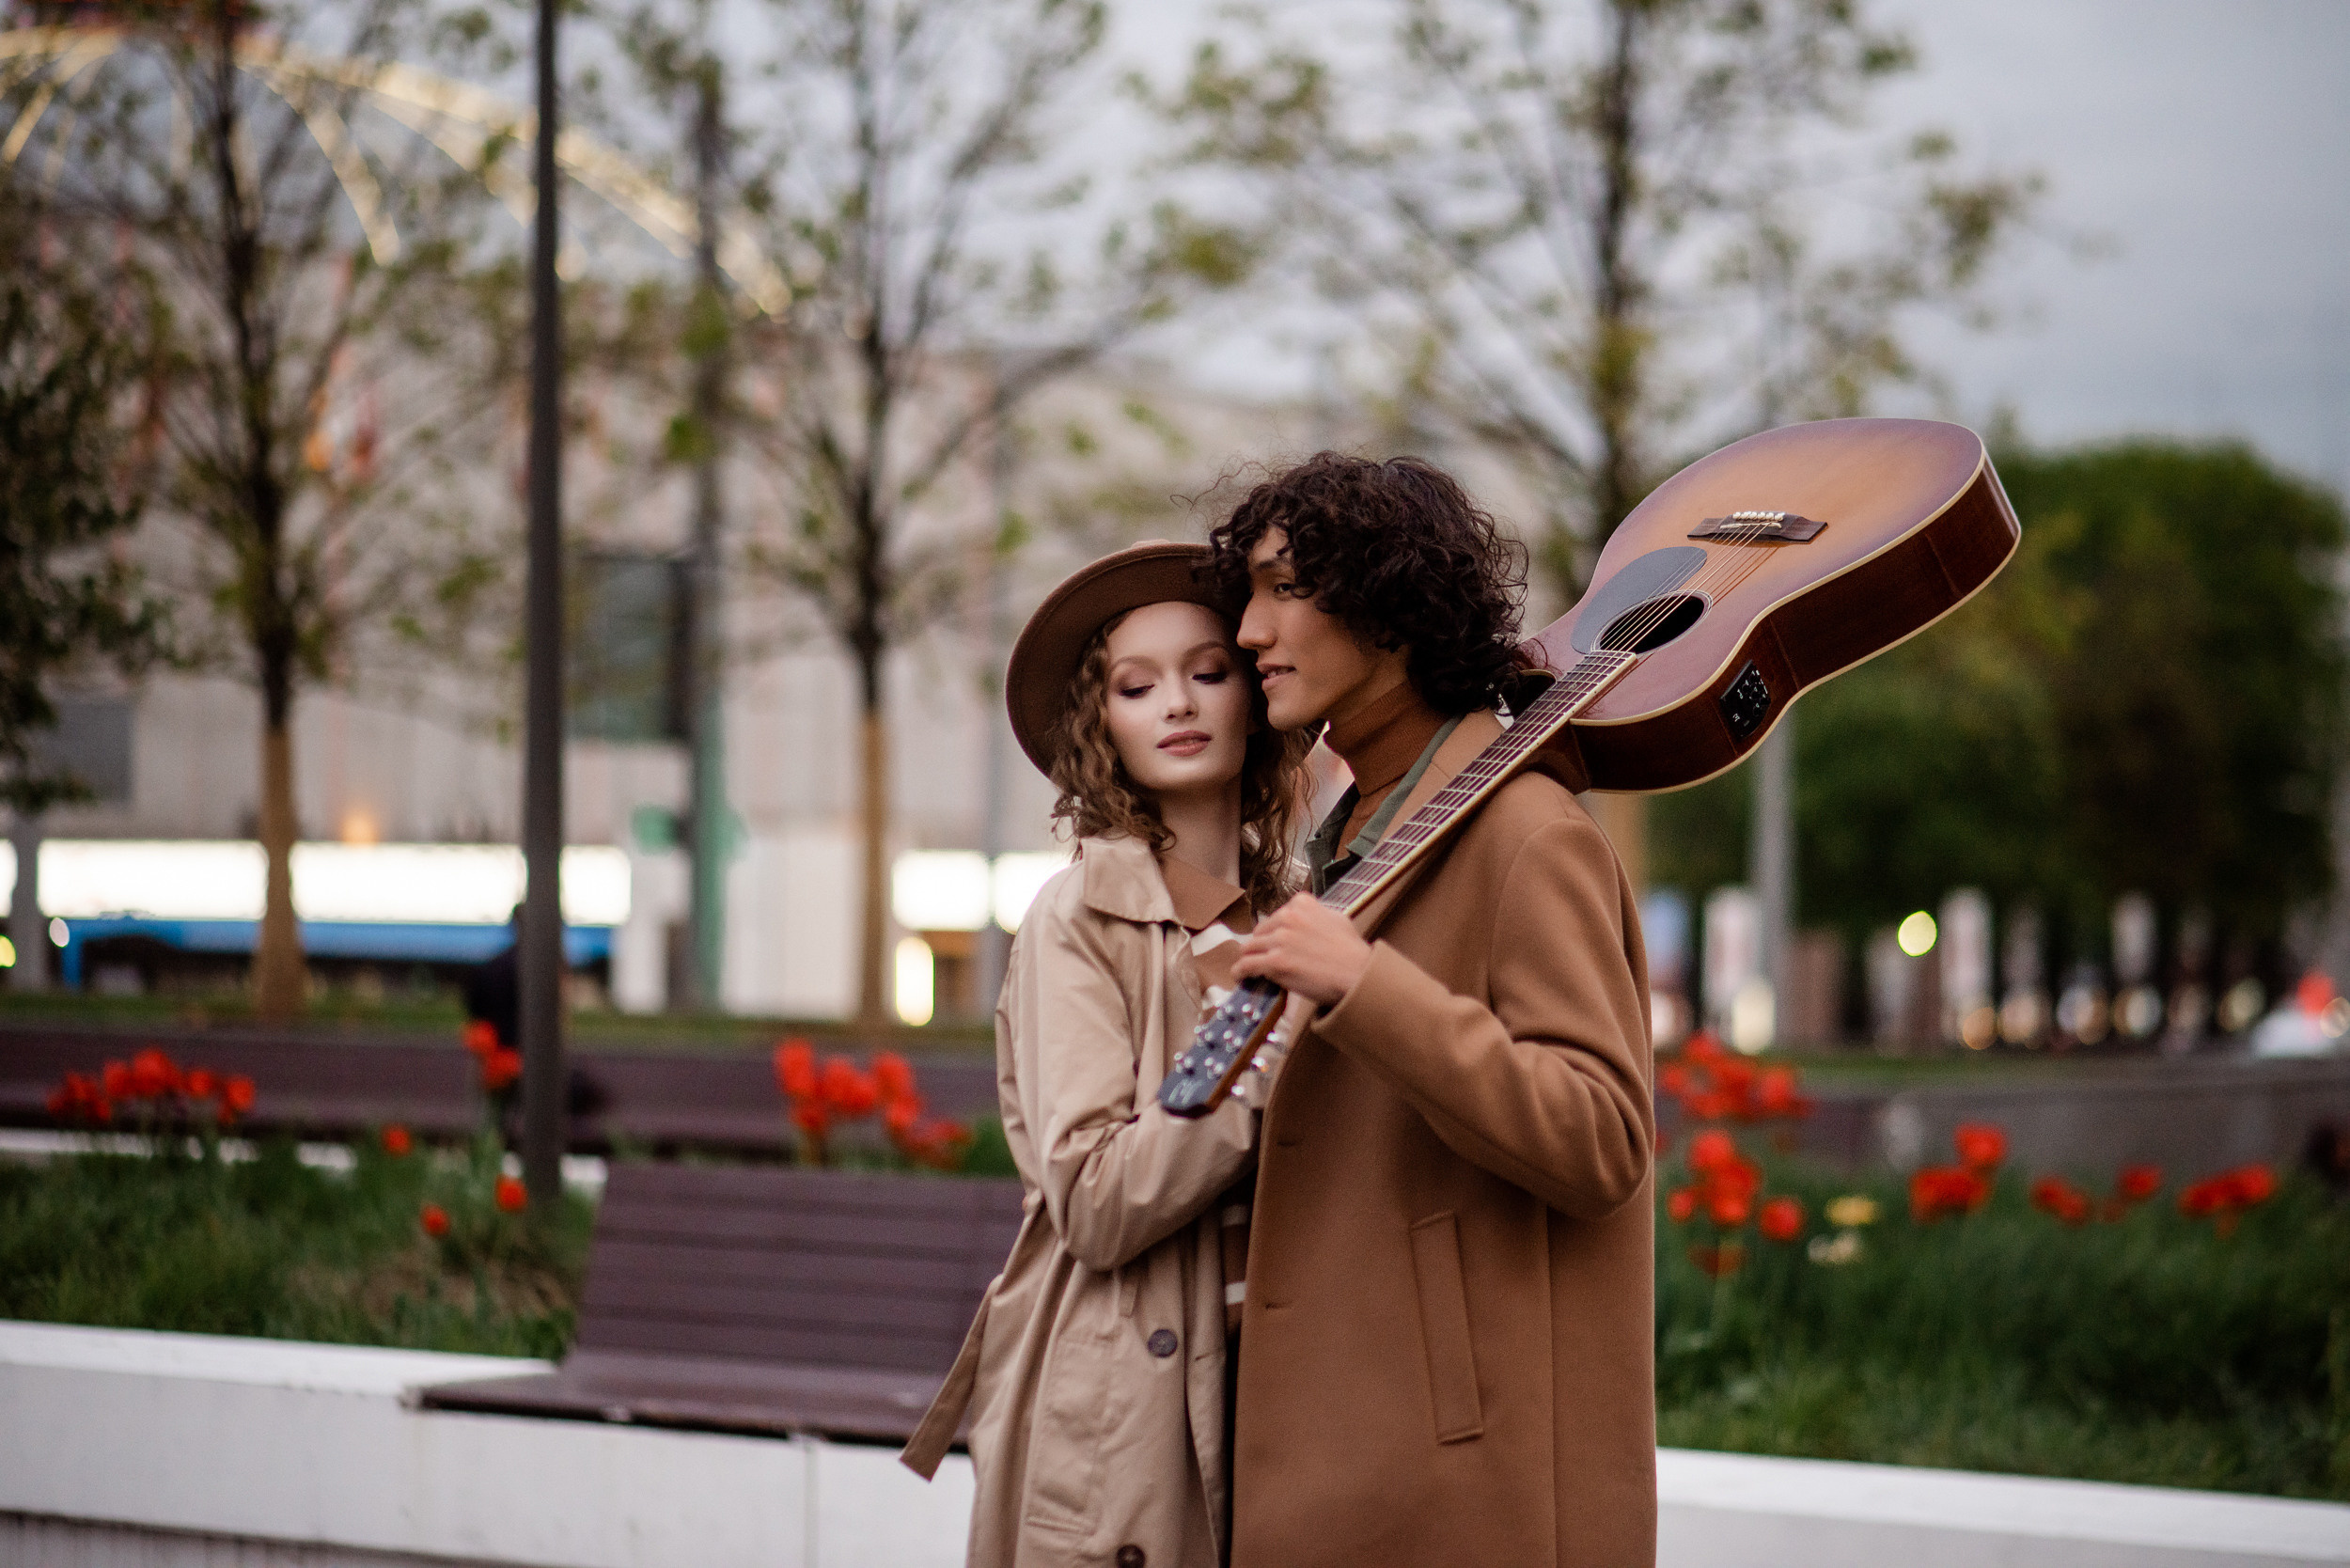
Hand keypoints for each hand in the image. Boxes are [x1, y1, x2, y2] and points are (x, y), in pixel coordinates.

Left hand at [1235, 893, 1373, 1007]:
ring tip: (1247, 967)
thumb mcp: (1336, 918)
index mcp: (1302, 903)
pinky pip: (1247, 964)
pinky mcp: (1275, 961)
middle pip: (1261, 931)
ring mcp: (1280, 939)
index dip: (1274, 931)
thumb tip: (1306, 920)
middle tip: (1263, 957)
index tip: (1274, 940)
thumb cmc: (1351, 951)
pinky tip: (1240, 976)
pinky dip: (1240, 971)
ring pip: (1250, 947)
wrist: (1357, 973)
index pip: (1276, 915)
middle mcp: (1288, 917)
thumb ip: (1316, 914)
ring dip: (1249, 958)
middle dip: (1261, 944)